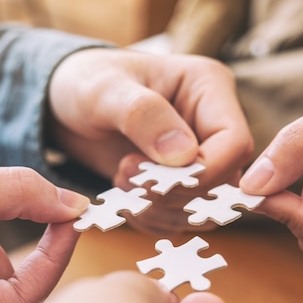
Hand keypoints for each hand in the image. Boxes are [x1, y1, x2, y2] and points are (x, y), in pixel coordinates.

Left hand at [49, 48, 252, 233]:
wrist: (67, 105)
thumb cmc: (86, 82)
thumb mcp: (105, 91)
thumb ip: (143, 115)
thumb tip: (184, 155)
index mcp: (208, 87)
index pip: (235, 143)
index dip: (204, 172)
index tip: (153, 175)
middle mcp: (211, 123)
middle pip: (225, 181)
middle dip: (175, 193)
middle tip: (127, 173)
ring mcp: (199, 156)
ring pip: (206, 207)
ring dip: (161, 209)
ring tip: (121, 179)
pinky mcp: (181, 182)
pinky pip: (182, 218)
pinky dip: (152, 219)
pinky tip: (125, 196)